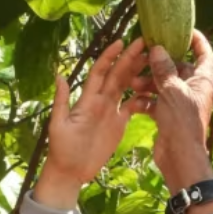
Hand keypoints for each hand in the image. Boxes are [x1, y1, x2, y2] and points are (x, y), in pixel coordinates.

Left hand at [34, 38, 152, 209]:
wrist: (71, 171)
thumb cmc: (61, 149)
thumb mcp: (58, 125)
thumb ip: (61, 101)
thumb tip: (59, 75)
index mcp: (87, 99)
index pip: (100, 72)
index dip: (110, 57)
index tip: (121, 42)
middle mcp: (100, 101)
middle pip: (117, 75)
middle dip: (130, 58)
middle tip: (145, 43)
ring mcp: (111, 112)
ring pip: (126, 87)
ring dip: (137, 73)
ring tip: (153, 61)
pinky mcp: (119, 124)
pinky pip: (133, 106)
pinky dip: (142, 97)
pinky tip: (154, 90)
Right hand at [146, 29, 212, 195]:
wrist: (179, 157)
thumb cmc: (181, 122)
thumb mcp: (171, 91)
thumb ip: (164, 68)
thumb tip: (158, 49)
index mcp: (203, 81)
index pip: (204, 53)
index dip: (197, 39)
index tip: (183, 29)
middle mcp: (194, 90)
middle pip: (178, 68)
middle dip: (159, 64)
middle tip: (142, 58)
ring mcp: (181, 103)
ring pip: (164, 85)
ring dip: (148, 82)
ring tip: (133, 82)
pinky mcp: (169, 116)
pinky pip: (156, 102)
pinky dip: (146, 100)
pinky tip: (134, 101)